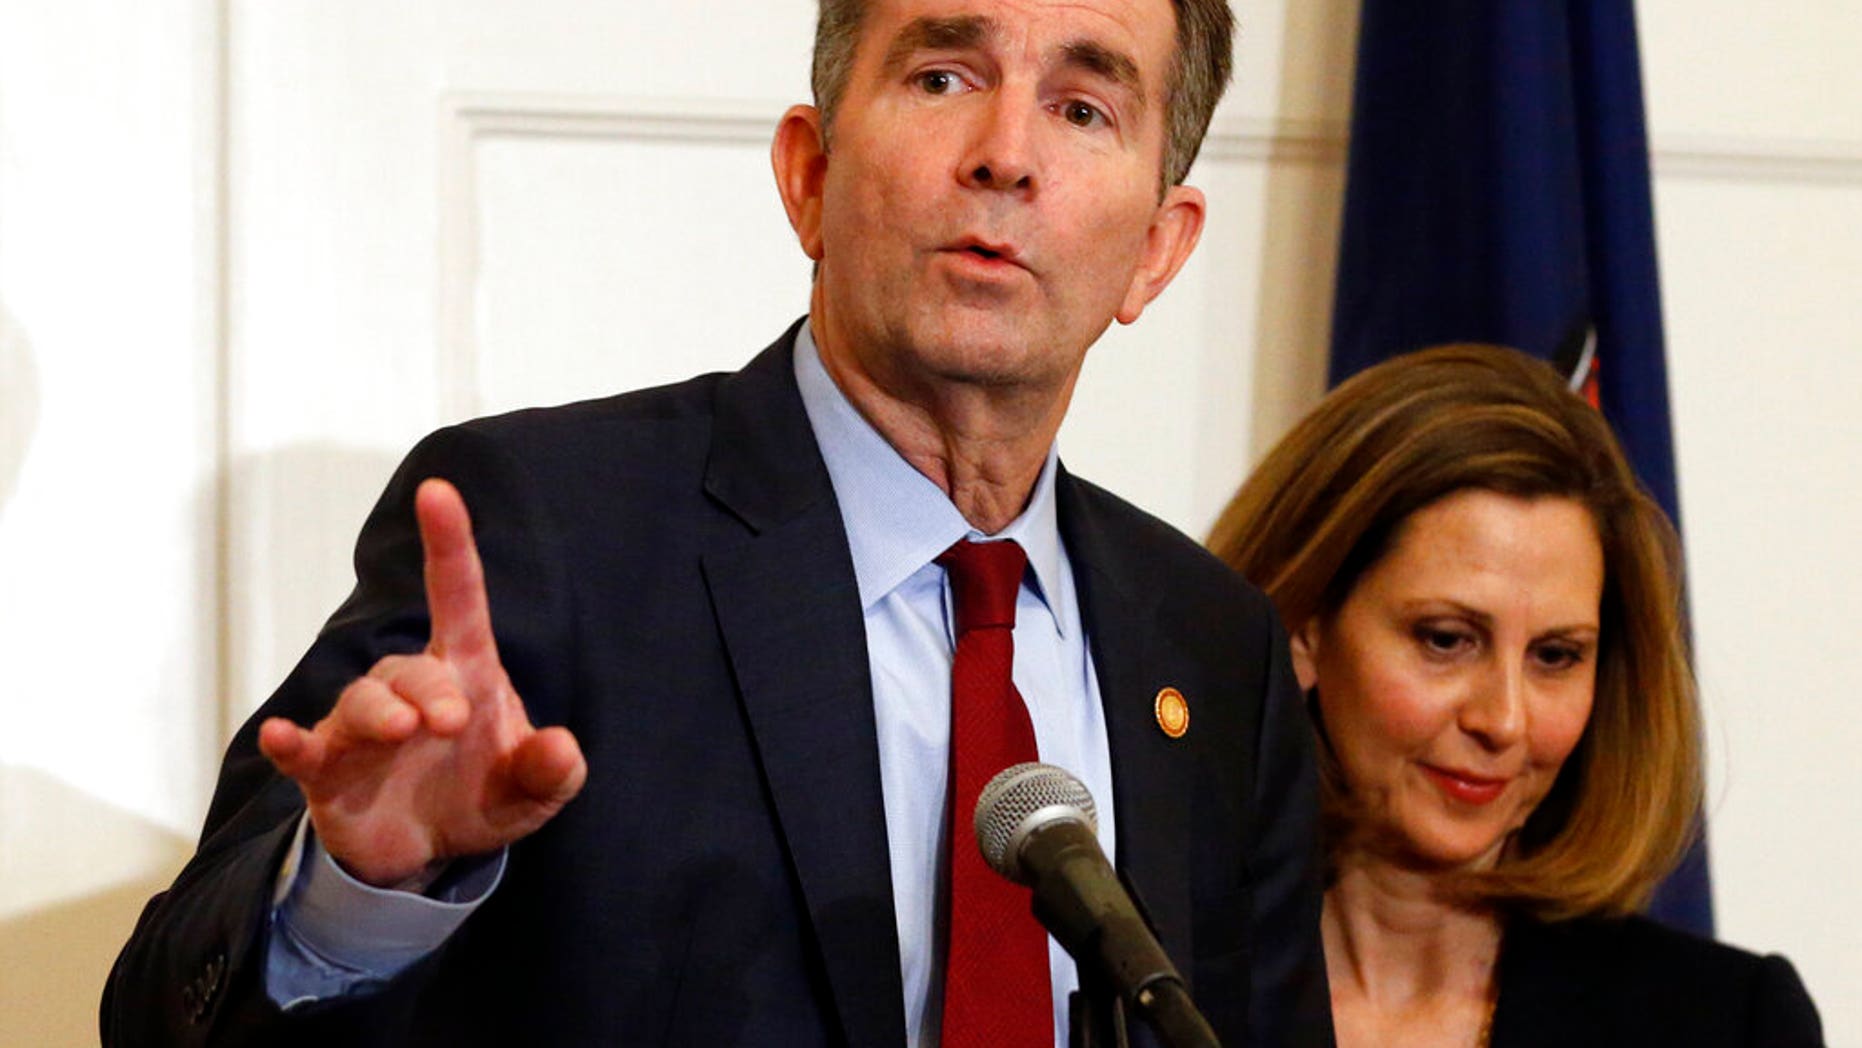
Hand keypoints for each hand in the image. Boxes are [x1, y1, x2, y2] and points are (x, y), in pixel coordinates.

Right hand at [258, 478, 587, 887]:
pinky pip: (303, 748)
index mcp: (465, 673)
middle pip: (410, 669)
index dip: (448, 543)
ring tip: (403, 731)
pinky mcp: (326, 769)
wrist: (425, 848)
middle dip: (430, 690)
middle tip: (451, 721)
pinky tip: (279, 738)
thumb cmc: (480, 793)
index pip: (458, 596)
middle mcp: (409, 689)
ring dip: (378, 712)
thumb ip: (552, 771)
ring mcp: (362, 727)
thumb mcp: (531, 791)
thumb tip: (563, 748)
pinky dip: (290, 743)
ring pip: (360, 700)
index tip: (438, 492)